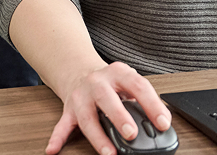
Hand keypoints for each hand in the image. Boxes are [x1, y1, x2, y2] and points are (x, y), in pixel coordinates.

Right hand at [46, 61, 171, 154]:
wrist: (79, 69)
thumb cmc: (109, 81)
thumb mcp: (127, 81)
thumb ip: (141, 99)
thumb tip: (162, 122)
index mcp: (118, 73)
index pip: (137, 85)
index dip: (152, 104)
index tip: (163, 122)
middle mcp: (98, 83)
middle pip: (108, 99)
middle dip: (120, 117)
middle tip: (132, 134)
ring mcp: (82, 96)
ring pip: (87, 117)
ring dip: (97, 136)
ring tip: (108, 153)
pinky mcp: (69, 109)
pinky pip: (62, 125)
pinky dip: (57, 138)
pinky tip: (53, 150)